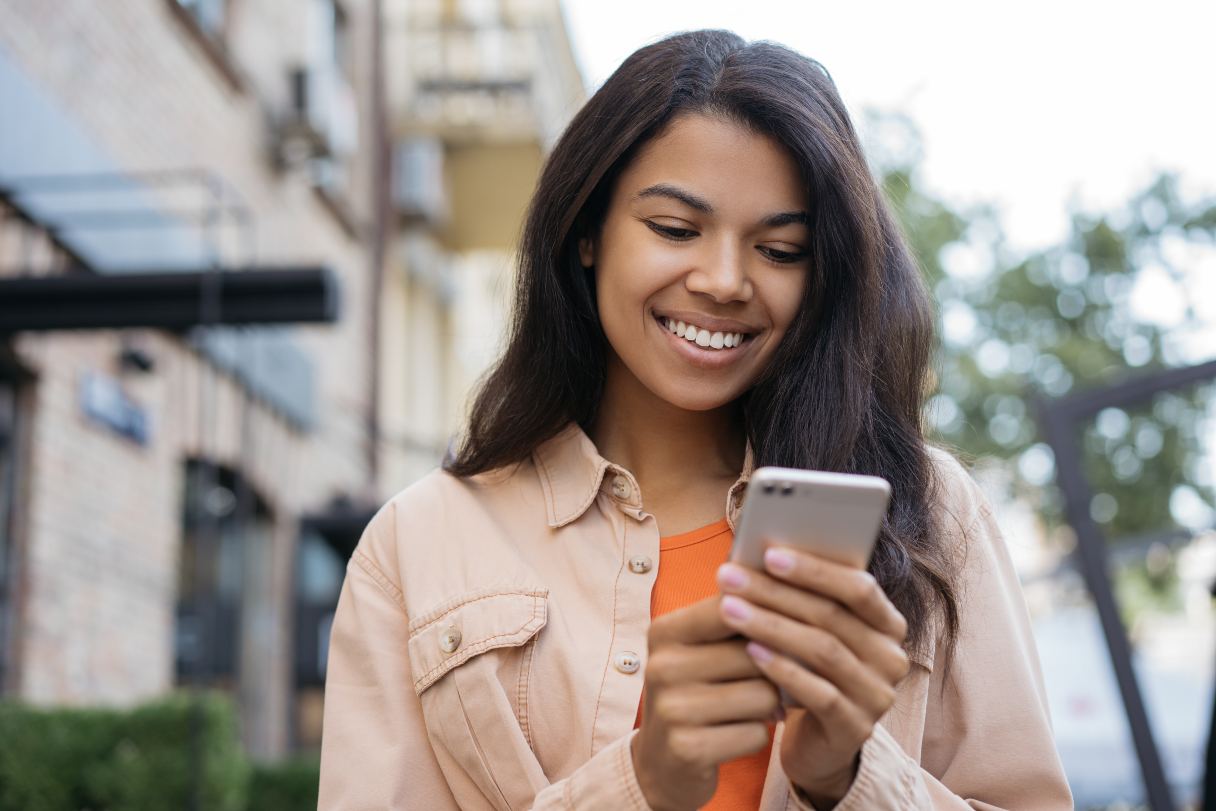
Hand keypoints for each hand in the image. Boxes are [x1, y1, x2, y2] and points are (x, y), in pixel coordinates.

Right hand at [632, 596, 780, 810]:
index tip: (796, 619)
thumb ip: (734, 619)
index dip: (770, 612)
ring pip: (762, 694)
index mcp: (665, 632)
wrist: (660, 764)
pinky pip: (755, 733)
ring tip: (755, 708)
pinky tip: (739, 734)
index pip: (731, 606)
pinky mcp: (687, 748)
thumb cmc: (694, 694)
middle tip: (771, 679)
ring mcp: (672, 709)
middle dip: (773, 669)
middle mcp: (663, 666)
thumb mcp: (699, 651)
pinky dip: (757, 735)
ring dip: (769, 705)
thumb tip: (788, 583)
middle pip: (755, 653)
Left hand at [715, 547, 909, 808]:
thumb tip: (758, 552)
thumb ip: (805, 598)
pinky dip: (783, 669)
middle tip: (730, 579)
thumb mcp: (814, 633)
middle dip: (775, 592)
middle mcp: (892, 658)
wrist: (819, 743)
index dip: (815, 570)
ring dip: (771, 626)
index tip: (768, 555)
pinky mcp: (856, 729)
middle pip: (832, 616)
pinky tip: (751, 652)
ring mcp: (878, 696)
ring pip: (823, 651)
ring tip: (729, 610)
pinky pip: (819, 693)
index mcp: (888, 625)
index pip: (859, 588)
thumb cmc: (810, 671)